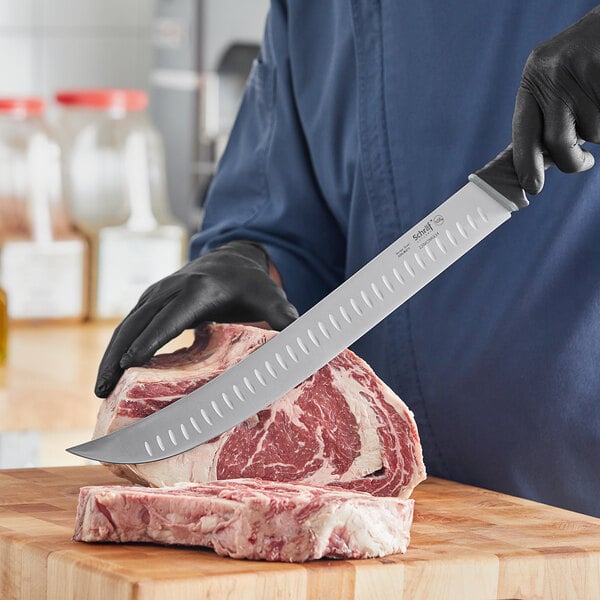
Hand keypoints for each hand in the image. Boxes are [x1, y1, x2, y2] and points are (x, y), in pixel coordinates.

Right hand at [94, 240, 297, 396]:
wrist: (233, 258)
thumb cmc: (252, 284)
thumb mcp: (271, 297)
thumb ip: (284, 318)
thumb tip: (301, 344)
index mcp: (200, 290)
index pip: (170, 317)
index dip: (150, 340)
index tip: (129, 364)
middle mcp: (173, 288)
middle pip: (138, 322)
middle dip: (118, 355)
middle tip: (102, 389)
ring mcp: (159, 292)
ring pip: (127, 323)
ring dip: (111, 354)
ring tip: (99, 388)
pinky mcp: (153, 299)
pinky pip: (130, 324)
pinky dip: (118, 347)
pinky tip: (113, 372)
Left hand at [512, 7, 599, 193]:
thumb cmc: (585, 58)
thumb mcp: (554, 78)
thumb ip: (545, 115)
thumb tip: (535, 163)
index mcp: (534, 80)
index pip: (524, 132)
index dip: (527, 165)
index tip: (532, 187)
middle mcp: (553, 77)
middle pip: (558, 143)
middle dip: (572, 161)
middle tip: (584, 162)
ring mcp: (583, 74)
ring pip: (594, 133)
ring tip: (598, 99)